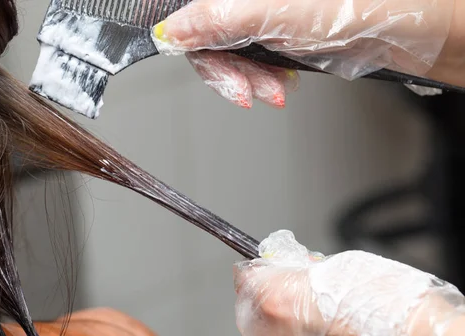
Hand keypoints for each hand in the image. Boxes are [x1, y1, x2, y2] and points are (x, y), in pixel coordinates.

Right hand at [152, 0, 455, 107]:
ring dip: (250, 80)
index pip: (194, 13)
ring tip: (275, 91)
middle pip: (211, 36)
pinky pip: (253, 59)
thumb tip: (171, 32)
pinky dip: (264, 78)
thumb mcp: (271, 15)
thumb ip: (214, 21)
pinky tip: (282, 85)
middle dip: (231, 72)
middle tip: (249, 92)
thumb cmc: (350, 8)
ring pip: (233, 51)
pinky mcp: (276, 31)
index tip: (212, 71)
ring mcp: (262, 12)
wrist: (398, 27)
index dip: (196, 45)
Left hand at [233, 230, 464, 335]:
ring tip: (312, 320)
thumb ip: (306, 269)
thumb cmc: (394, 311)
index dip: (259, 270)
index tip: (268, 269)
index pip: (246, 276)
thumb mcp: (344, 267)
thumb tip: (295, 270)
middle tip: (297, 291)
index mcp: (276, 298)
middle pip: (249, 309)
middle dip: (267, 297)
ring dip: (276, 326)